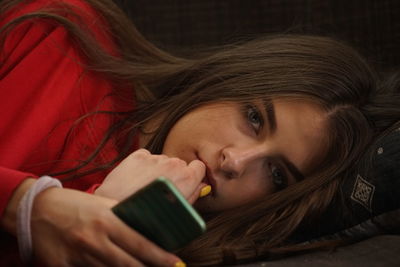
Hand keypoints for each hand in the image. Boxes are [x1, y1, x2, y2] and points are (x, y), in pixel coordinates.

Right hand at [31, 187, 182, 265]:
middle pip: (128, 264)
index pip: (139, 243)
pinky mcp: (61, 266)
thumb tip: (146, 231)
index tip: (176, 263)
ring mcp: (77, 255)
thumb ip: (122, 218)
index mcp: (106, 220)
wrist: (36, 209)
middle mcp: (94, 239)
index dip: (160, 256)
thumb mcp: (101, 204)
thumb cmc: (74, 204)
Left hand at [95, 149, 205, 203]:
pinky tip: (136, 179)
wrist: (117, 214)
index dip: (193, 175)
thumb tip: (202, 186)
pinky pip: (147, 156)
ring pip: (162, 160)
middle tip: (161, 190)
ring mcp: (155, 158)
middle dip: (174, 174)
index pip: (199, 167)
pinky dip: (143, 165)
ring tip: (145, 187)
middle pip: (179, 164)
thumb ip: (194, 195)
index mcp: (187, 178)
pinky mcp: (138, 155)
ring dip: (157, 170)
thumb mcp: (179, 213)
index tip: (185, 183)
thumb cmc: (149, 220)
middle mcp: (173, 164)